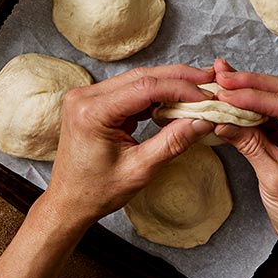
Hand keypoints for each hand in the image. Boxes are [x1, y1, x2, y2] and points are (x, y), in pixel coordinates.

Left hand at [0, 66, 216, 277]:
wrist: (69, 200)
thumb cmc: (99, 191)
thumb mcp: (140, 170)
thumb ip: (172, 142)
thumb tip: (202, 121)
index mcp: (92, 110)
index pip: (144, 88)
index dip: (178, 88)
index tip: (206, 95)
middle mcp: (86, 95)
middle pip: (140, 77)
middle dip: (177, 78)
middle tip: (208, 80)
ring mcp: (87, 95)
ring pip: (135, 80)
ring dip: (167, 83)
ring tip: (197, 87)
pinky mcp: (94, 100)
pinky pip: (128, 90)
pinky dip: (153, 94)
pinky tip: (175, 98)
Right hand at [202, 63, 277, 251]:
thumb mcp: (275, 178)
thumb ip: (250, 143)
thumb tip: (221, 119)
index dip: (253, 95)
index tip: (225, 92)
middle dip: (251, 84)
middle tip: (222, 76)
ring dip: (251, 90)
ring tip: (223, 80)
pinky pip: (275, 113)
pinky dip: (254, 106)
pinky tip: (234, 99)